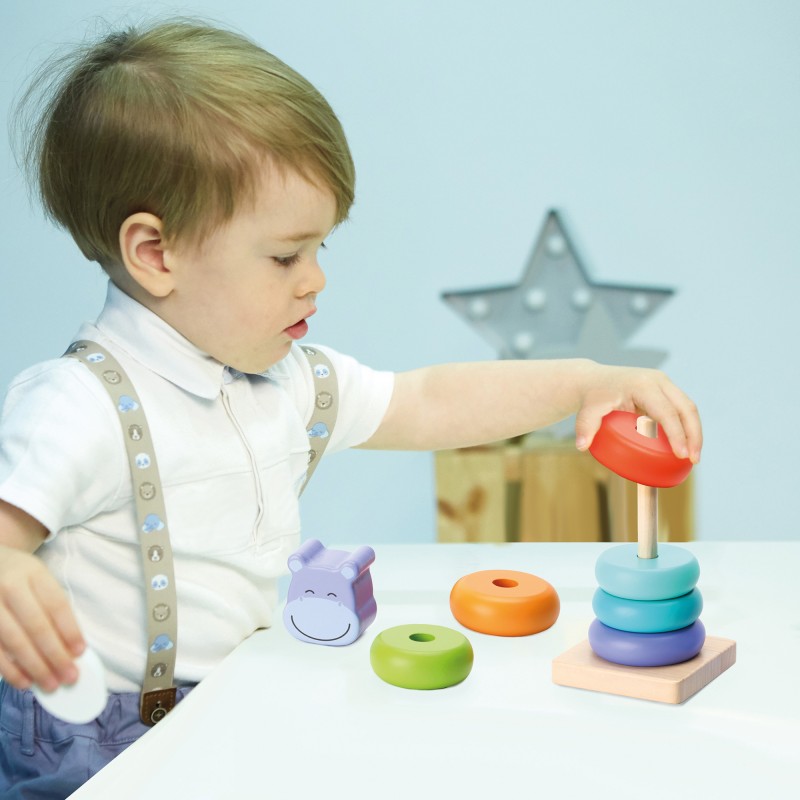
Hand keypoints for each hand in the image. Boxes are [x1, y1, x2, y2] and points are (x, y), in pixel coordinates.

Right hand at [0, 544, 84, 690]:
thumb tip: (71, 647)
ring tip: (51, 684)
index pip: (55, 604)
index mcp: (33, 572)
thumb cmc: (20, 577)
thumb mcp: (39, 579)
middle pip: (36, 625)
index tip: (80, 652)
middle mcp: (9, 586)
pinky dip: (10, 670)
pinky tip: (25, 682)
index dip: (69, 629)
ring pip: (14, 640)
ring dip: (34, 667)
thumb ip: (53, 607)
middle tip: (70, 677)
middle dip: (54, 655)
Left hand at [573, 365, 701, 462]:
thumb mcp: (588, 410)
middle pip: (685, 408)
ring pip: (688, 407)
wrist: (594, 380)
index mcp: (643, 385)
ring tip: (693, 457)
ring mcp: (664, 384)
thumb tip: (582, 446)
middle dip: (693, 435)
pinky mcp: (666, 390)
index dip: (676, 433)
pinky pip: (682, 408)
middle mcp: (658, 381)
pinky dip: (687, 426)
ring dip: (695, 432)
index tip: (681, 454)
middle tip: (693, 460)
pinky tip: (686, 445)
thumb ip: (585, 426)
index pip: (666, 411)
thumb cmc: (593, 396)